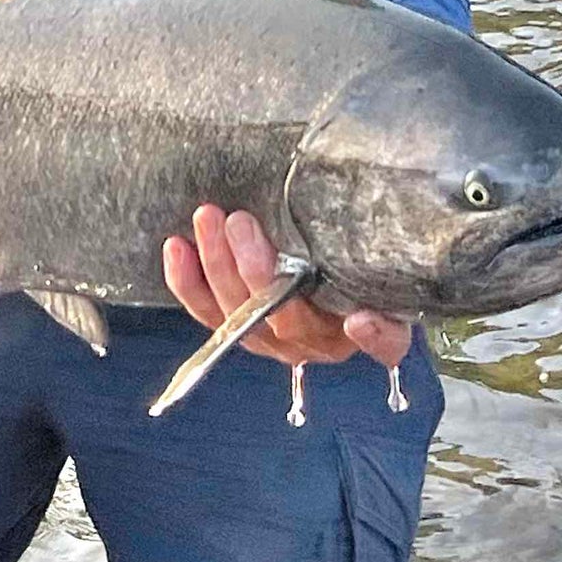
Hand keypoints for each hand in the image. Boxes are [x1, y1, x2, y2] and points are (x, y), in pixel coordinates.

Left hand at [163, 205, 411, 370]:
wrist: (320, 265)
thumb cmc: (350, 268)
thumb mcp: (382, 278)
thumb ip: (385, 306)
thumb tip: (364, 322)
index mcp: (351, 332)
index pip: (371, 340)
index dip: (369, 335)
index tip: (358, 318)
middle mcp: (307, 341)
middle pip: (281, 316)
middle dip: (255, 268)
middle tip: (242, 223)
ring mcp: (266, 335)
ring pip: (236, 312)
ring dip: (216, 264)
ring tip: (207, 219)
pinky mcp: (232, 322)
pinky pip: (204, 309)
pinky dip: (186, 280)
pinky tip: (176, 248)